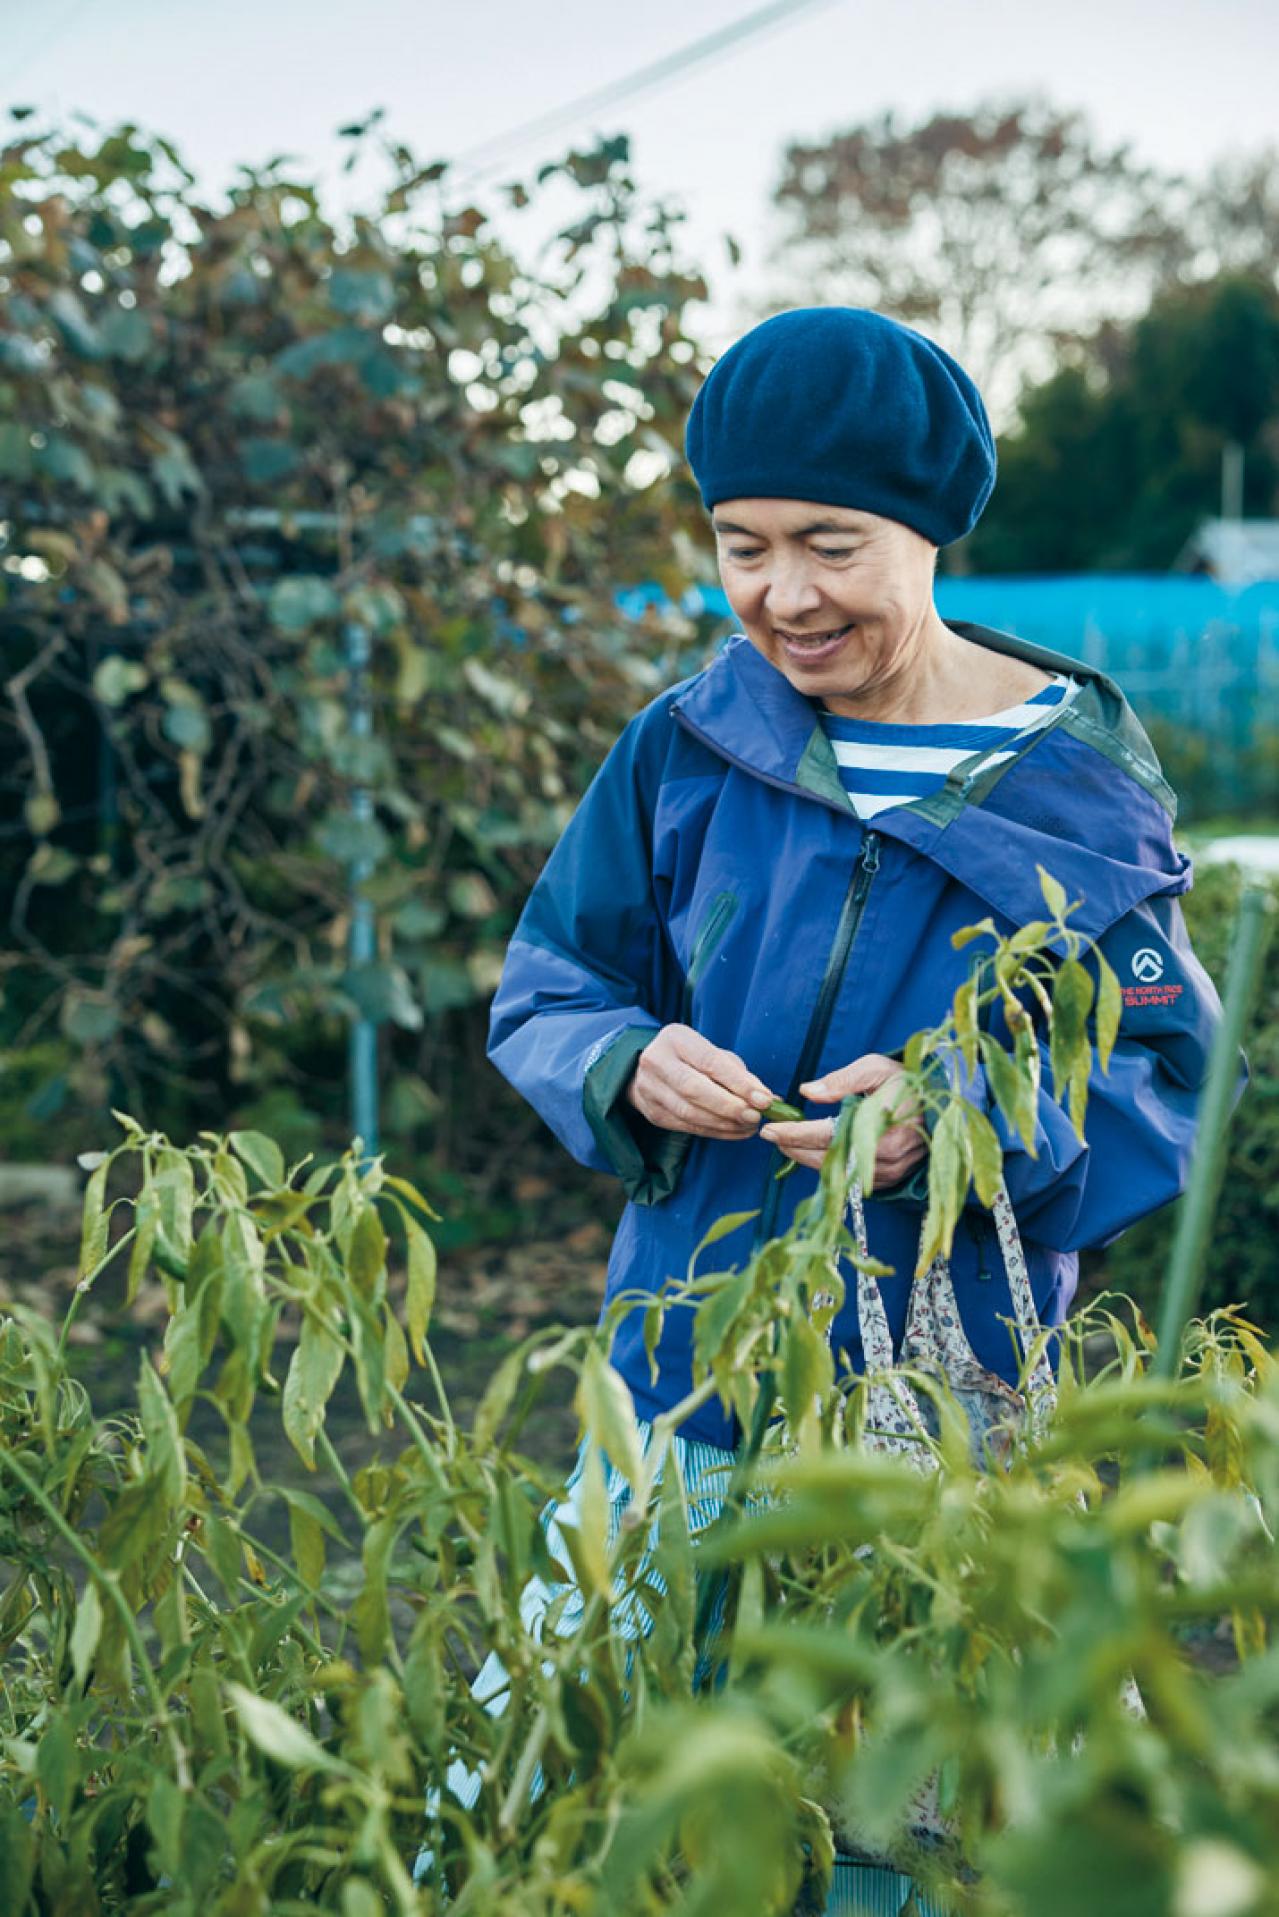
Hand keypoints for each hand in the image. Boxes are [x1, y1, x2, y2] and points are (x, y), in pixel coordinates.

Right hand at [626, 1024, 774, 1137]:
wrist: (651, 1069)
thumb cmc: (692, 1058)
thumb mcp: (712, 1053)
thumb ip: (737, 1073)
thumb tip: (768, 1099)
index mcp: (675, 1039)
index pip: (710, 1062)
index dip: (739, 1083)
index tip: (764, 1099)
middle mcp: (656, 1062)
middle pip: (694, 1089)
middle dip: (730, 1106)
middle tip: (755, 1116)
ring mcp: (650, 1089)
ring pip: (690, 1113)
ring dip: (724, 1123)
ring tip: (749, 1126)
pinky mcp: (653, 1113)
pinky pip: (688, 1127)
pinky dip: (715, 1132)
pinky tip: (735, 1131)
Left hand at [759, 1053, 926, 1182]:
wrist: (940, 1105)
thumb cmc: (906, 1082)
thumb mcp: (876, 1068)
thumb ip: (842, 1080)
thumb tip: (807, 1092)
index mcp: (882, 1125)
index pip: (828, 1135)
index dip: (796, 1133)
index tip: (770, 1128)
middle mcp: (886, 1155)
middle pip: (828, 1159)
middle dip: (795, 1148)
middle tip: (771, 1135)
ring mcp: (890, 1172)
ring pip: (837, 1173)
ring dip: (808, 1159)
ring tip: (786, 1143)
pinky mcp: (890, 1180)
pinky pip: (850, 1178)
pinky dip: (828, 1167)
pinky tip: (812, 1153)